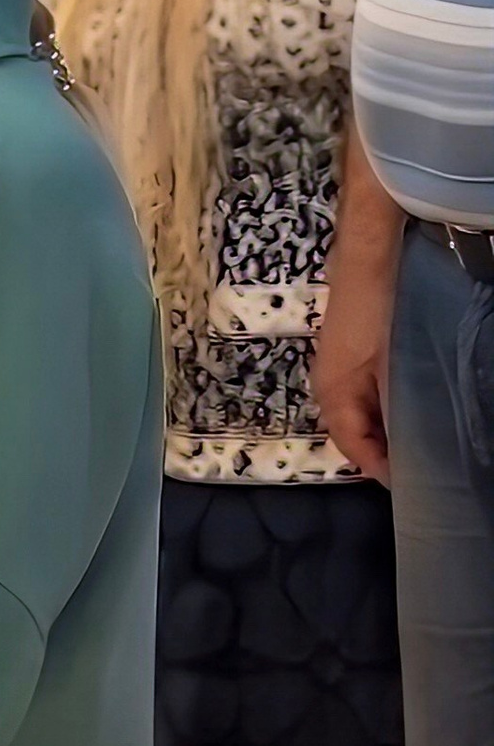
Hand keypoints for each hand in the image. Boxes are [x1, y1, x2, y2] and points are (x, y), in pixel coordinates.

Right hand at [312, 248, 395, 479]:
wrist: (368, 259)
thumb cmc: (375, 313)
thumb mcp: (388, 367)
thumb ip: (392, 410)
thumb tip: (404, 449)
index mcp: (332, 394)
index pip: (352, 447)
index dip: (379, 468)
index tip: (409, 486)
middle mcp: (328, 385)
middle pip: (352, 433)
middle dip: (380, 453)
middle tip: (417, 467)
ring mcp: (337, 369)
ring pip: (359, 414)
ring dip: (382, 431)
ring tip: (416, 442)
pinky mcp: (351, 355)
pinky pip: (364, 395)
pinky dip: (383, 410)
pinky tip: (407, 408)